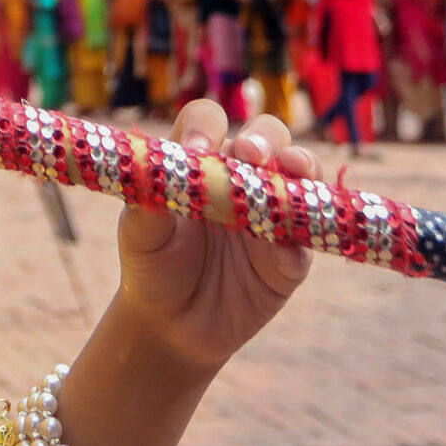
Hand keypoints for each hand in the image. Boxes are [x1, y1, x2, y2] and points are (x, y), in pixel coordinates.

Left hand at [112, 100, 310, 372]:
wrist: (170, 324)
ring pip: (301, 177)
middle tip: (252, 154)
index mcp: (202, 160)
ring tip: (295, 172)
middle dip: (265, 138)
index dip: (206, 128)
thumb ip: (145, 207)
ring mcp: (272, 214)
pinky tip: (286, 252)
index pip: (209, 122)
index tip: (197, 150)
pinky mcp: (289, 259)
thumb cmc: (152, 264)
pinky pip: (305, 243)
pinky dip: (300, 241)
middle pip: (267, 136)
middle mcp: (243, 177)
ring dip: (303, 169)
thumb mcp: (139, 236)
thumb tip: (153, 181)